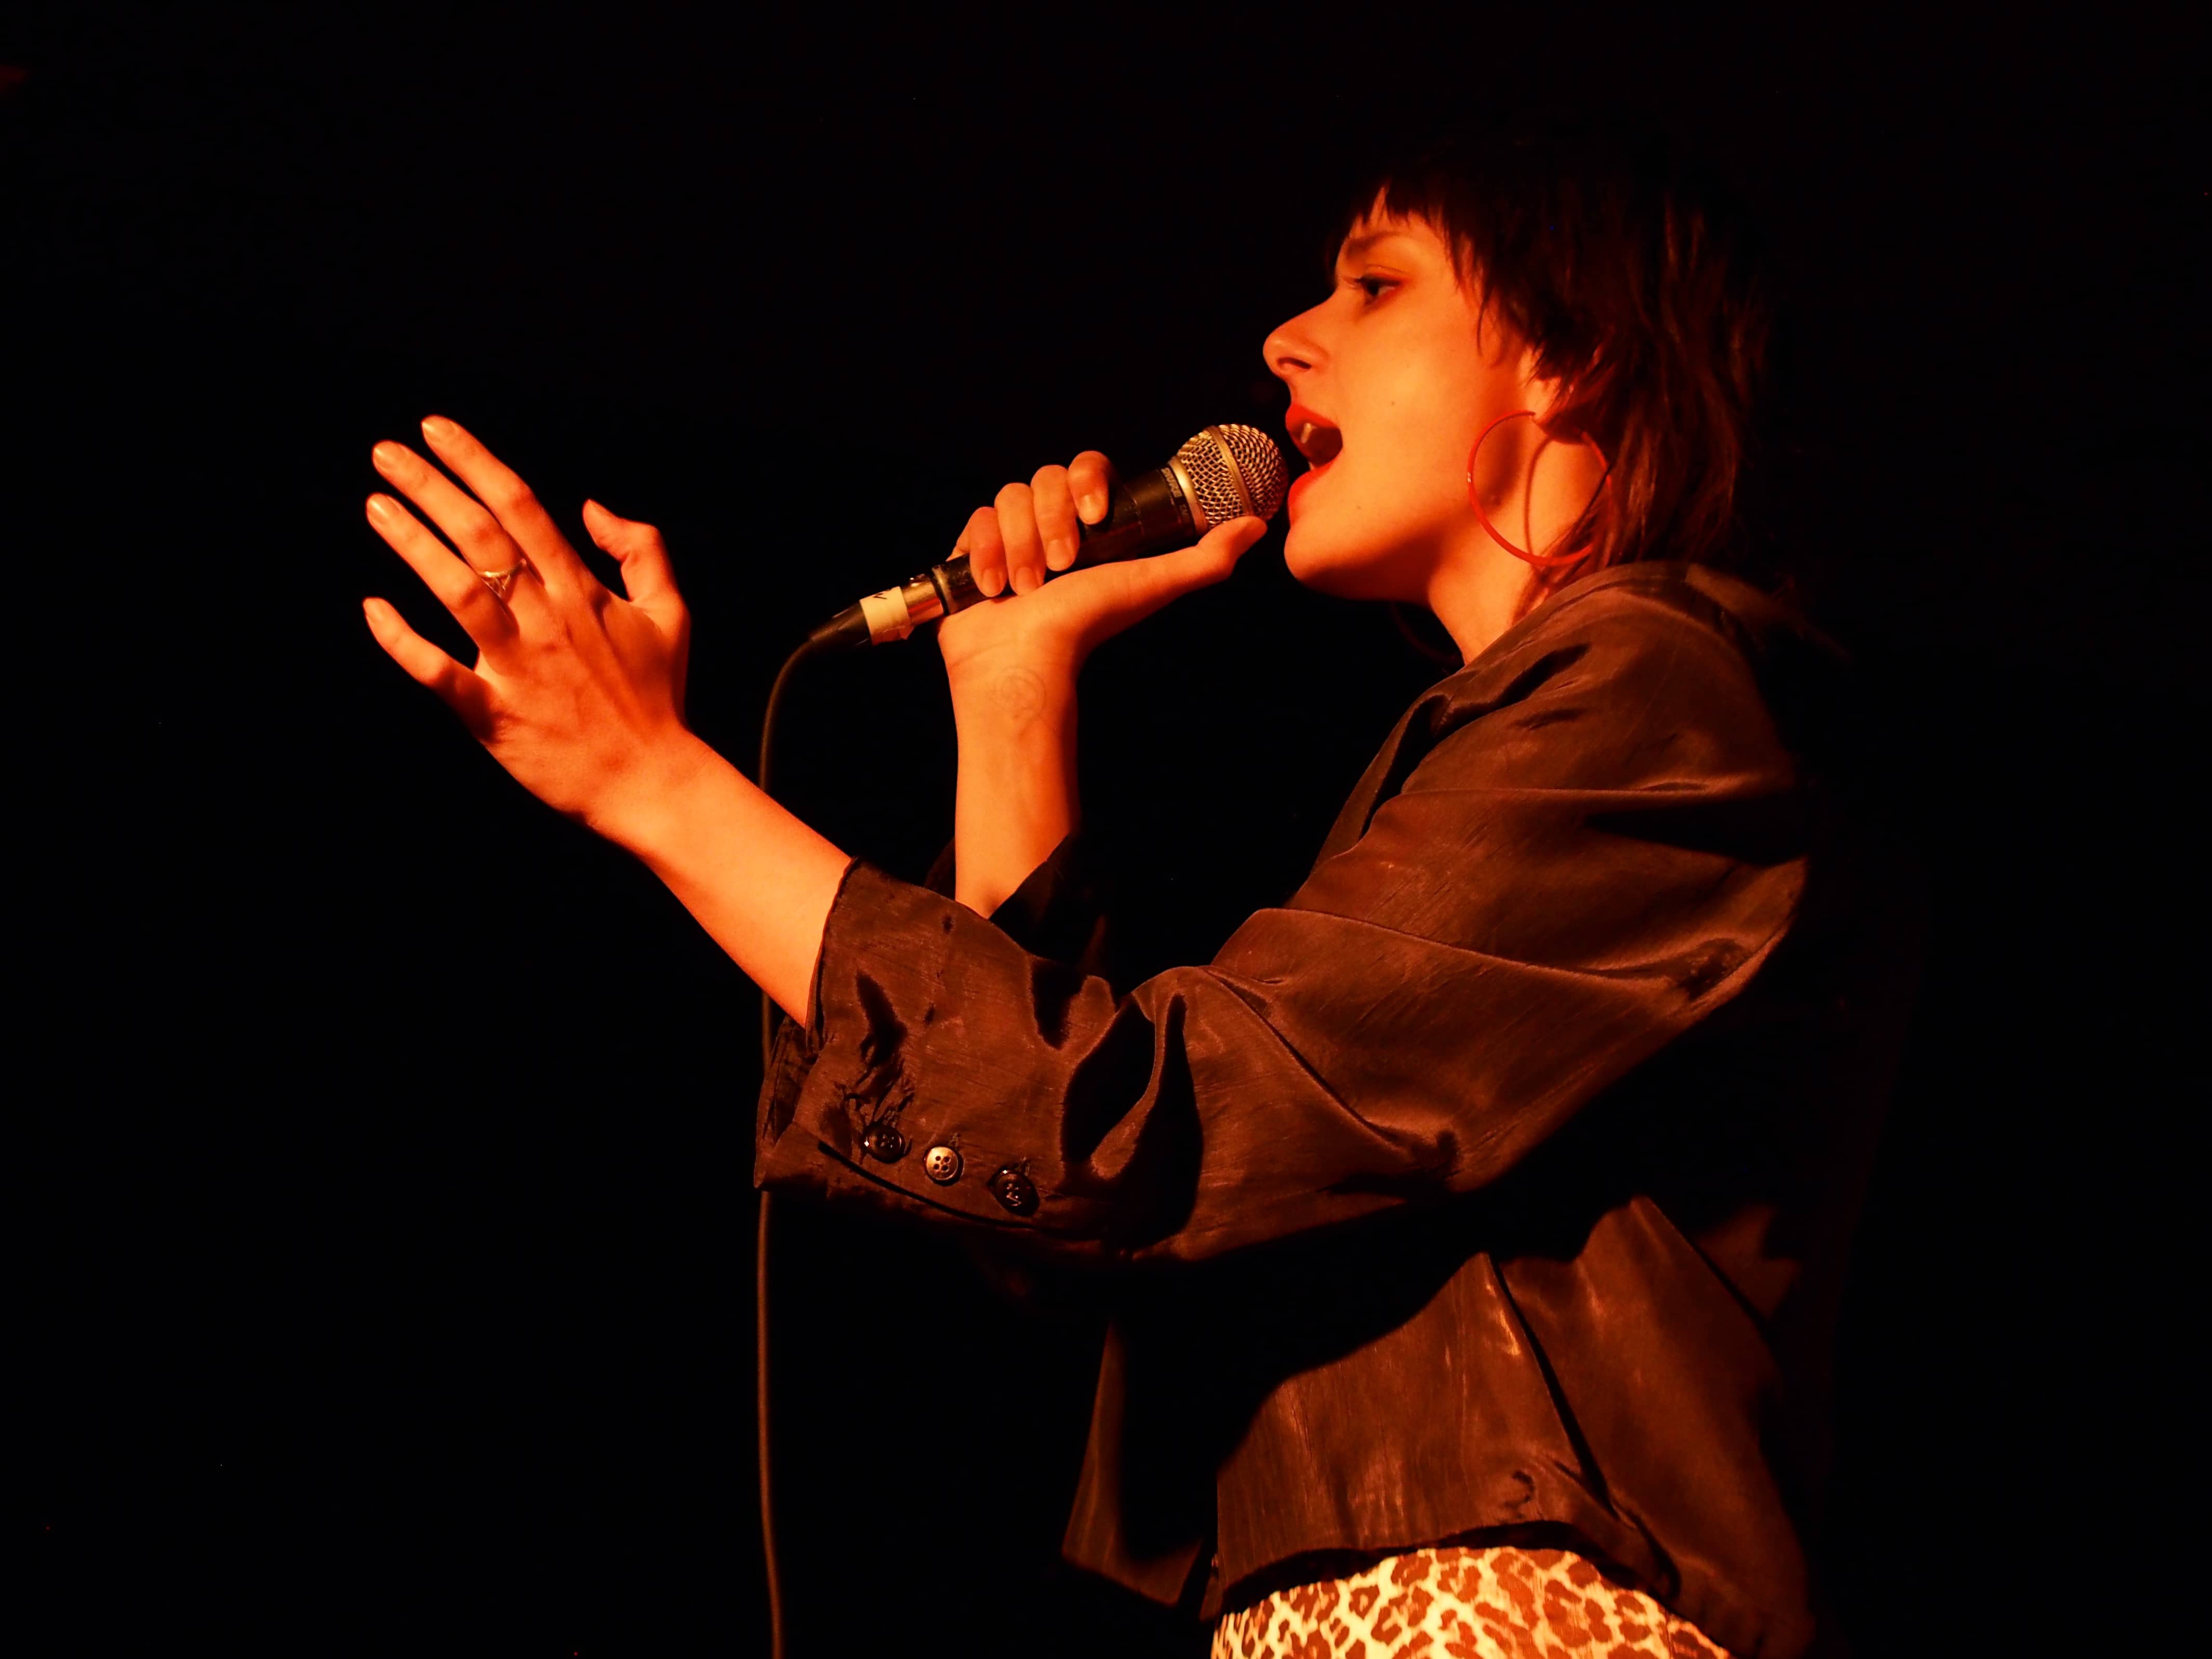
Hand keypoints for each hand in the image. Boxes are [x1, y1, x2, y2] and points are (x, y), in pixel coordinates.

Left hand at [361, 416, 699, 833]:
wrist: (654, 782)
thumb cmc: (659, 699)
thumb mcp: (671, 613)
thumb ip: (642, 550)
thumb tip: (592, 507)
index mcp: (583, 591)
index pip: (522, 507)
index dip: (476, 462)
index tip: (437, 431)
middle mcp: (546, 620)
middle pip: (482, 535)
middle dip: (430, 486)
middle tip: (386, 453)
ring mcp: (519, 666)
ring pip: (457, 589)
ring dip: (412, 543)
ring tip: (376, 505)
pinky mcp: (494, 715)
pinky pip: (438, 673)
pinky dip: (402, 642)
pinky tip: (373, 609)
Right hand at [938, 450, 1267, 686]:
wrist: (1023, 661)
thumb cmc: (1086, 625)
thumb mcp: (1151, 586)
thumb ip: (1204, 557)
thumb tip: (1256, 525)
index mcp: (1090, 525)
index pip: (1086, 467)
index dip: (1086, 482)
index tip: (1095, 517)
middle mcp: (1050, 524)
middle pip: (1043, 478)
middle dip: (1052, 522)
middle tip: (1060, 567)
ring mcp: (1010, 535)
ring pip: (1008, 497)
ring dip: (1019, 544)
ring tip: (1026, 588)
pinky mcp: (973, 548)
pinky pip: (976, 519)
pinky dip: (986, 554)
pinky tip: (995, 588)